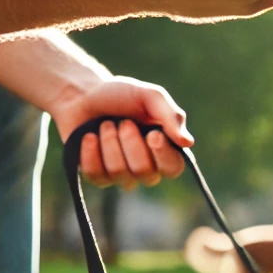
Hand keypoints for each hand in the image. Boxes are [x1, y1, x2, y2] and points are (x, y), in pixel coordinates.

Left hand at [50, 77, 192, 189]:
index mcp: (166, 149)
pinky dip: (91, 151)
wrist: (84, 95)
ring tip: (105, 124)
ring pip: (119, 173)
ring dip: (109, 142)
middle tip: (123, 122)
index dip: (163, 154)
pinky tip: (90, 136)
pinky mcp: (98, 177)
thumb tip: (188, 143)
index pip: (173, 168)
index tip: (153, 134)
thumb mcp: (150, 96)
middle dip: (130, 142)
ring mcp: (122, 175)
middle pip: (144, 171)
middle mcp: (147, 168)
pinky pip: (96, 175)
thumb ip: (171, 116)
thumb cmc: (122, 96)